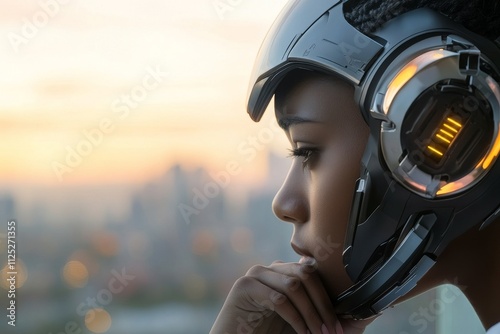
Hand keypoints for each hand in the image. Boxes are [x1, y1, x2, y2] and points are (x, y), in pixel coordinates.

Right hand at [210, 259, 372, 333]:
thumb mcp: (307, 326)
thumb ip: (331, 317)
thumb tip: (369, 311)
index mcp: (286, 273)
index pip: (315, 271)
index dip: (331, 296)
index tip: (343, 323)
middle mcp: (272, 269)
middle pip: (307, 274)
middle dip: (324, 306)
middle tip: (334, 332)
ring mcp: (257, 274)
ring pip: (294, 284)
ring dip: (312, 314)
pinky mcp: (244, 286)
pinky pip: (278, 298)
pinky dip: (295, 318)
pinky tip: (301, 333)